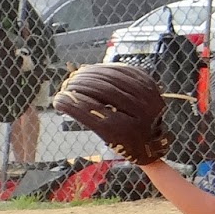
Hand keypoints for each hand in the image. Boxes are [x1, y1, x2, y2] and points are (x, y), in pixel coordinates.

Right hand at [51, 63, 169, 165]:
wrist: (156, 140)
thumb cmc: (126, 144)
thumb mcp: (109, 141)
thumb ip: (91, 121)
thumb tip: (64, 99)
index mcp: (129, 132)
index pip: (95, 113)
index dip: (74, 104)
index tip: (58, 99)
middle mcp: (141, 113)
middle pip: (104, 92)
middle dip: (81, 85)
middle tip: (66, 85)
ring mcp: (148, 95)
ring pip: (113, 78)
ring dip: (90, 74)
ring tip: (76, 76)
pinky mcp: (149, 83)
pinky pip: (122, 70)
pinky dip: (104, 69)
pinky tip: (92, 70)